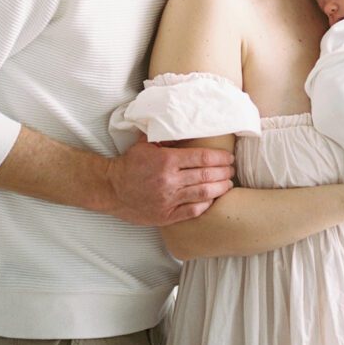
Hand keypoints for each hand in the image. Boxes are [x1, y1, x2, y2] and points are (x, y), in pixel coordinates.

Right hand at [105, 138, 234, 225]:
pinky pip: (191, 211)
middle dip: (223, 172)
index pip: (201, 157)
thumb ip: (165, 136)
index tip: (228, 157)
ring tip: (228, 184)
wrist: (111, 189)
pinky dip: (205, 205)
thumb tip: (183, 128)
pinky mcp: (165, 216)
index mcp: (166, 161)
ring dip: (219, 188)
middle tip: (232, 169)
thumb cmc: (129, 164)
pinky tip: (212, 199)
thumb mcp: (145, 144)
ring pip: (202, 194)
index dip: (219, 157)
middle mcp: (169, 181)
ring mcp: (168, 200)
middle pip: (205, 175)